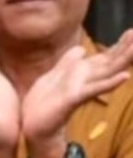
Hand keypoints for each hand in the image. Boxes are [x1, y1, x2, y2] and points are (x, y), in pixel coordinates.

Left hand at [20, 30, 132, 146]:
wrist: (34, 126)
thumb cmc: (44, 103)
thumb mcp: (54, 76)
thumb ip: (68, 62)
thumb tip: (82, 49)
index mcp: (82, 74)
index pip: (105, 57)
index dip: (118, 45)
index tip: (132, 31)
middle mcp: (87, 81)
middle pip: (110, 62)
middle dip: (126, 48)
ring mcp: (82, 89)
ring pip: (107, 72)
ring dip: (123, 60)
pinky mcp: (74, 98)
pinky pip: (94, 89)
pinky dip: (109, 83)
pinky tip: (125, 77)